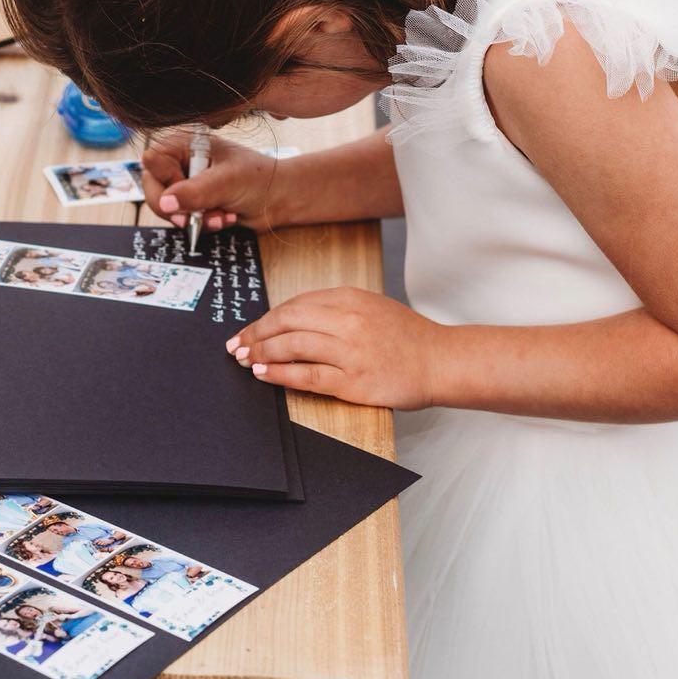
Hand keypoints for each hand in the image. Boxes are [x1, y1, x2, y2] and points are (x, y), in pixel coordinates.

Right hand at [141, 130, 289, 232]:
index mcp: (187, 144)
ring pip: (169, 209)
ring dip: (195, 219)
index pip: (153, 162)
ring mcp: (188, 184)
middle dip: (178, 209)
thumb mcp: (226, 182)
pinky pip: (184, 219)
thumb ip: (194, 191)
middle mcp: (182, 162)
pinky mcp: (195, 203)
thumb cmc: (259, 178)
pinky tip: (225, 218)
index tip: (181, 195)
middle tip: (192, 220)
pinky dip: (203, 224)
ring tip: (221, 216)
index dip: (163, 182)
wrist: (282, 198)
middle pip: (155, 190)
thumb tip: (165, 202)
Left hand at [226, 287, 437, 409]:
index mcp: (348, 298)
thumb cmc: (405, 336)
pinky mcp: (353, 380)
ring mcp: (350, 351)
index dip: (266, 318)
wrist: (441, 361)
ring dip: (261, 352)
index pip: (294, 304)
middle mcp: (347, 320)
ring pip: (292, 346)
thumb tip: (290, 320)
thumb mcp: (369, 306)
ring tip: (244, 360)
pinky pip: (307, 375)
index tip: (249, 328)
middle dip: (255, 333)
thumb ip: (334, 308)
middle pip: (286, 321)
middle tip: (236, 344)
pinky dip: (280, 374)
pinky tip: (263, 374)